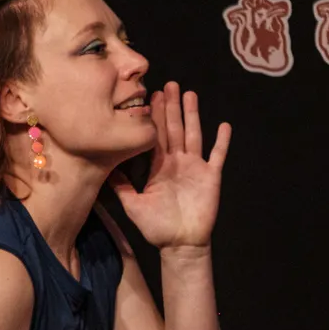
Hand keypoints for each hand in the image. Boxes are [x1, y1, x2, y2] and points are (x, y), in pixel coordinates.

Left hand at [109, 83, 231, 251]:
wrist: (179, 245)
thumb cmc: (157, 227)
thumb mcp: (133, 205)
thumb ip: (121, 186)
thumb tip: (104, 169)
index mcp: (159, 167)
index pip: (156, 136)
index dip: (154, 117)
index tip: (151, 96)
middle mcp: (177, 163)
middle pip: (174, 129)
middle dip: (171, 107)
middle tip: (168, 84)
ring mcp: (195, 168)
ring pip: (193, 135)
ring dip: (192, 115)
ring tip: (190, 94)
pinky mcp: (210, 177)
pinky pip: (217, 156)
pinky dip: (221, 142)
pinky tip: (224, 125)